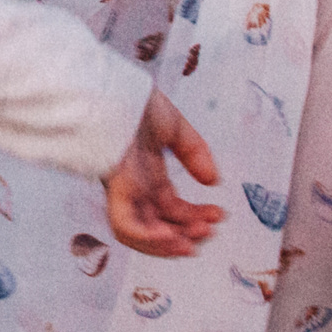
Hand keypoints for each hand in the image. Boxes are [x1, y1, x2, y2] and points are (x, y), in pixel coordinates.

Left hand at [104, 91, 223, 256]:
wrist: (111, 86)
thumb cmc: (134, 101)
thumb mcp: (174, 127)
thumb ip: (195, 152)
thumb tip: (213, 182)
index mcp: (147, 176)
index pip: (171, 209)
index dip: (196, 217)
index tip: (220, 214)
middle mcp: (133, 187)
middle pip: (158, 226)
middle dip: (186, 235)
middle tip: (210, 231)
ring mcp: (120, 189)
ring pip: (140, 234)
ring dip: (169, 245)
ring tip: (194, 242)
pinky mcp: (111, 187)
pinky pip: (124, 225)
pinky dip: (148, 239)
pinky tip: (173, 237)